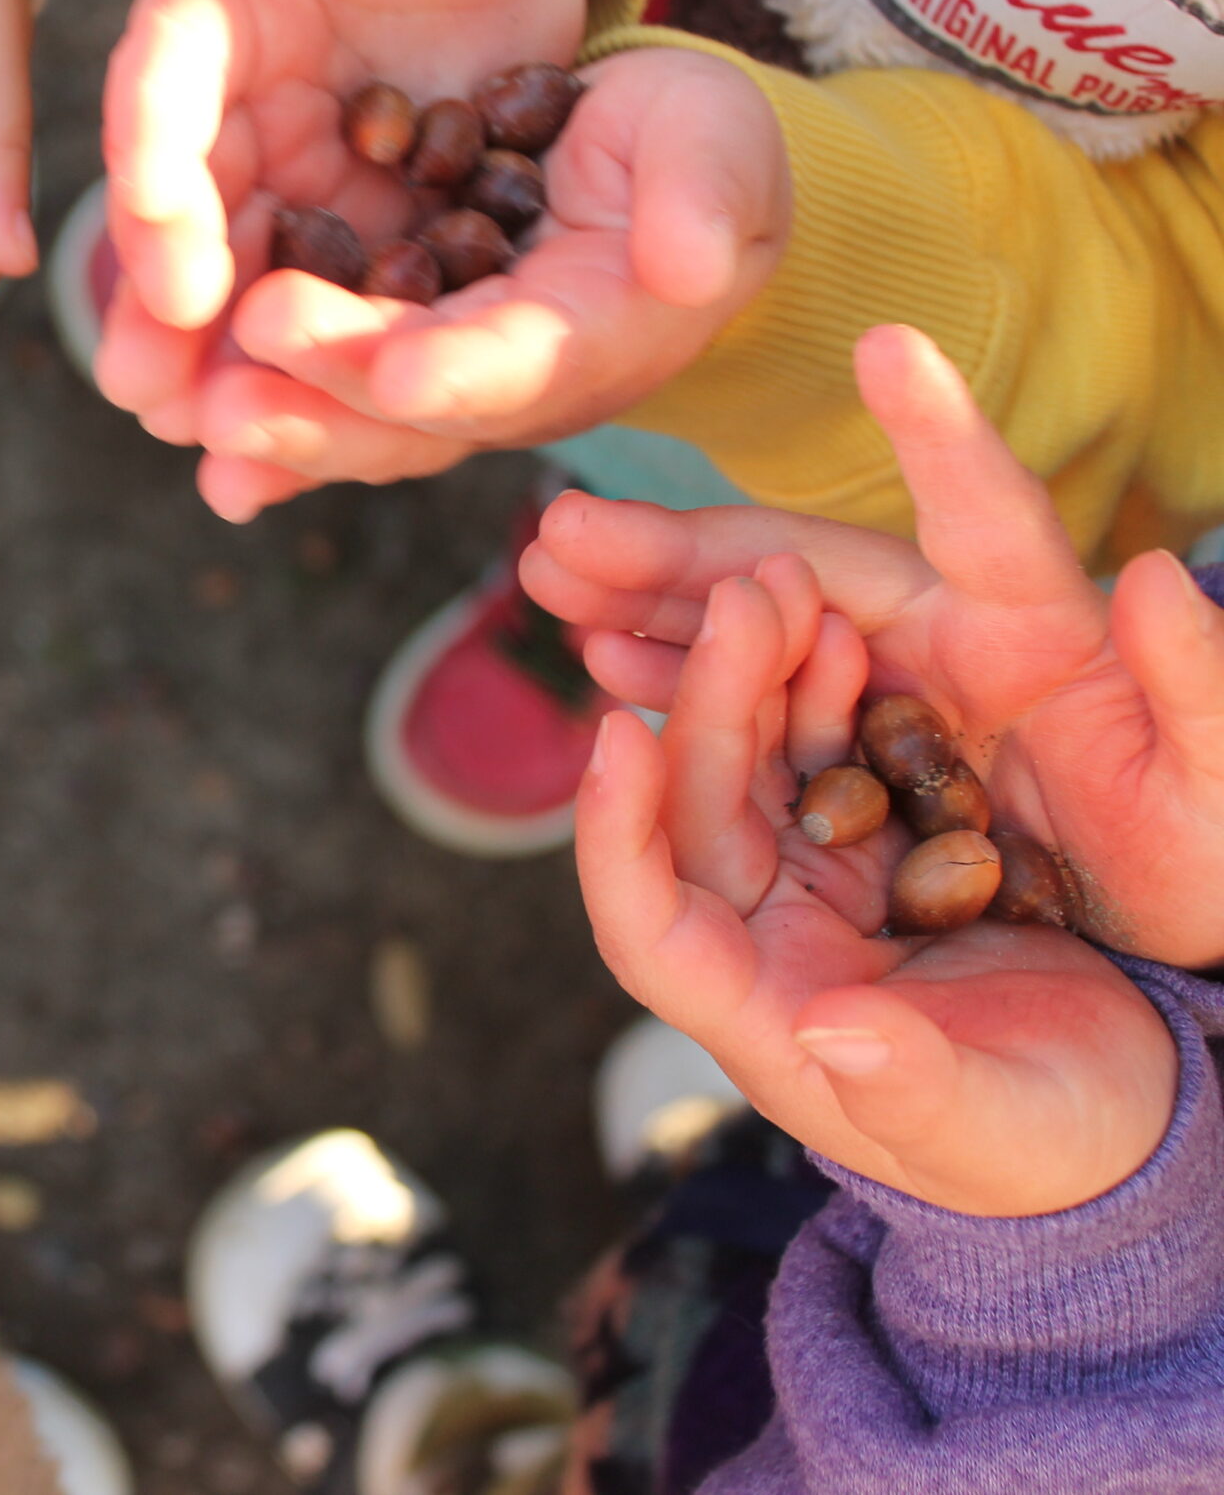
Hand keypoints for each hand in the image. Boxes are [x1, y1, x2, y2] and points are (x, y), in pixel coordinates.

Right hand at [98, 0, 589, 499]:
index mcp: (204, 16)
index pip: (163, 89)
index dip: (158, 174)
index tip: (172, 256)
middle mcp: (221, 115)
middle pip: (181, 214)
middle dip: (164, 307)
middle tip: (149, 389)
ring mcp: (279, 185)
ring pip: (239, 284)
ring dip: (217, 366)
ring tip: (206, 440)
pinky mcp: (342, 238)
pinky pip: (316, 314)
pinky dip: (302, 382)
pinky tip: (283, 465)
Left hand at [186, 48, 786, 520]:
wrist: (638, 164)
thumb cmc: (691, 142)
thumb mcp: (718, 141)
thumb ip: (708, 197)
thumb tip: (695, 264)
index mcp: (601, 333)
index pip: (525, 361)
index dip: (458, 371)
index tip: (392, 372)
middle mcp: (513, 382)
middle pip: (412, 408)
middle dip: (323, 401)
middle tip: (229, 402)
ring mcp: (444, 380)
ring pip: (351, 412)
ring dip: (273, 421)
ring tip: (185, 419)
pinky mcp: (390, 357)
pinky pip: (317, 388)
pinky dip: (259, 406)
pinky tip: (177, 416)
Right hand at [523, 324, 1223, 967]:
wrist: (1161, 947)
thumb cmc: (1215, 860)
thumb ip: (1201, 682)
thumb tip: (1159, 579)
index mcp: (1044, 628)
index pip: (990, 515)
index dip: (942, 433)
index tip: (888, 347)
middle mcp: (953, 635)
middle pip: (807, 567)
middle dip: (685, 544)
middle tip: (567, 524)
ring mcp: (894, 691)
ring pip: (756, 622)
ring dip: (651, 595)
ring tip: (549, 575)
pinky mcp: (858, 752)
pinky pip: (750, 702)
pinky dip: (675, 670)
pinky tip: (604, 658)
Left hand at [574, 569, 1175, 1218]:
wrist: (1117, 1110)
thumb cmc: (1046, 1146)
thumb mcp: (989, 1122)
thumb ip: (909, 1084)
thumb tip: (829, 1034)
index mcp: (756, 1014)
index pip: (645, 924)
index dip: (614, 836)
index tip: (614, 738)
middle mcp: (755, 938)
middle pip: (692, 810)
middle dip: (706, 702)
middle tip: (739, 599)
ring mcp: (805, 881)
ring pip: (752, 763)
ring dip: (759, 674)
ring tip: (783, 585)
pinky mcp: (865, 843)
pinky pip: (825, 751)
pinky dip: (828, 688)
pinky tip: (841, 621)